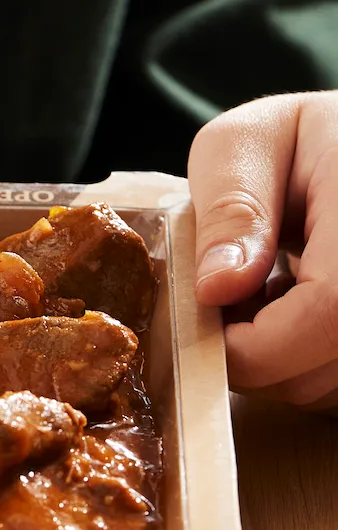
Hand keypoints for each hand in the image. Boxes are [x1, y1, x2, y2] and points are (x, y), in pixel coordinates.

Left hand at [191, 92, 337, 407]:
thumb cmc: (303, 139)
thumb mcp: (249, 143)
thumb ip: (233, 208)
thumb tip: (216, 289)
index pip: (330, 312)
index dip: (257, 343)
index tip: (204, 325)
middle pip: (328, 368)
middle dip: (257, 355)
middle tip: (228, 299)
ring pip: (333, 389)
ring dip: (282, 361)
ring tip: (268, 295)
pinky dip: (309, 364)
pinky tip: (300, 311)